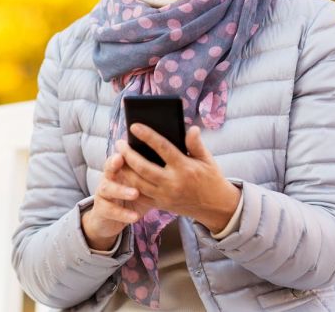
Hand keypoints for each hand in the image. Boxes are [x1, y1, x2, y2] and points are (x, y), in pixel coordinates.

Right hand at [81, 152, 154, 250]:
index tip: (125, 143)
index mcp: (119, 168)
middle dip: (114, 163)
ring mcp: (103, 193)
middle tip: (121, 159)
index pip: (119, 156)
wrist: (111, 218)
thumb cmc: (134, 196)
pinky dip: (122, 213)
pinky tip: (134, 216)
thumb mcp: (143, 183)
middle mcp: (109, 178)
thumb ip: (154, 172)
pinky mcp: (101, 209)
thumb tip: (171, 159)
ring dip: (121, 190)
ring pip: (108, 188)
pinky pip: (110, 210)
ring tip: (135, 193)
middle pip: (109, 168)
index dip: (122, 150)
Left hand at [115, 124, 240, 232]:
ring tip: (118, 156)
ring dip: (125, 169)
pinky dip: (129, 184)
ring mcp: (165, 195)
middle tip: (119, 142)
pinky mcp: (161, 205)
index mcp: (184, 168)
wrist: (216, 208)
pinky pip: (141, 195)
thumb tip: (191, 128)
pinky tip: (123, 173)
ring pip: (138, 182)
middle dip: (128, 154)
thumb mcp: (207, 159)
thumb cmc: (211, 178)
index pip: (162, 148)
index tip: (134, 126)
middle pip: (143, 167)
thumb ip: (196, 144)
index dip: (147, 136)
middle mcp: (173, 183)